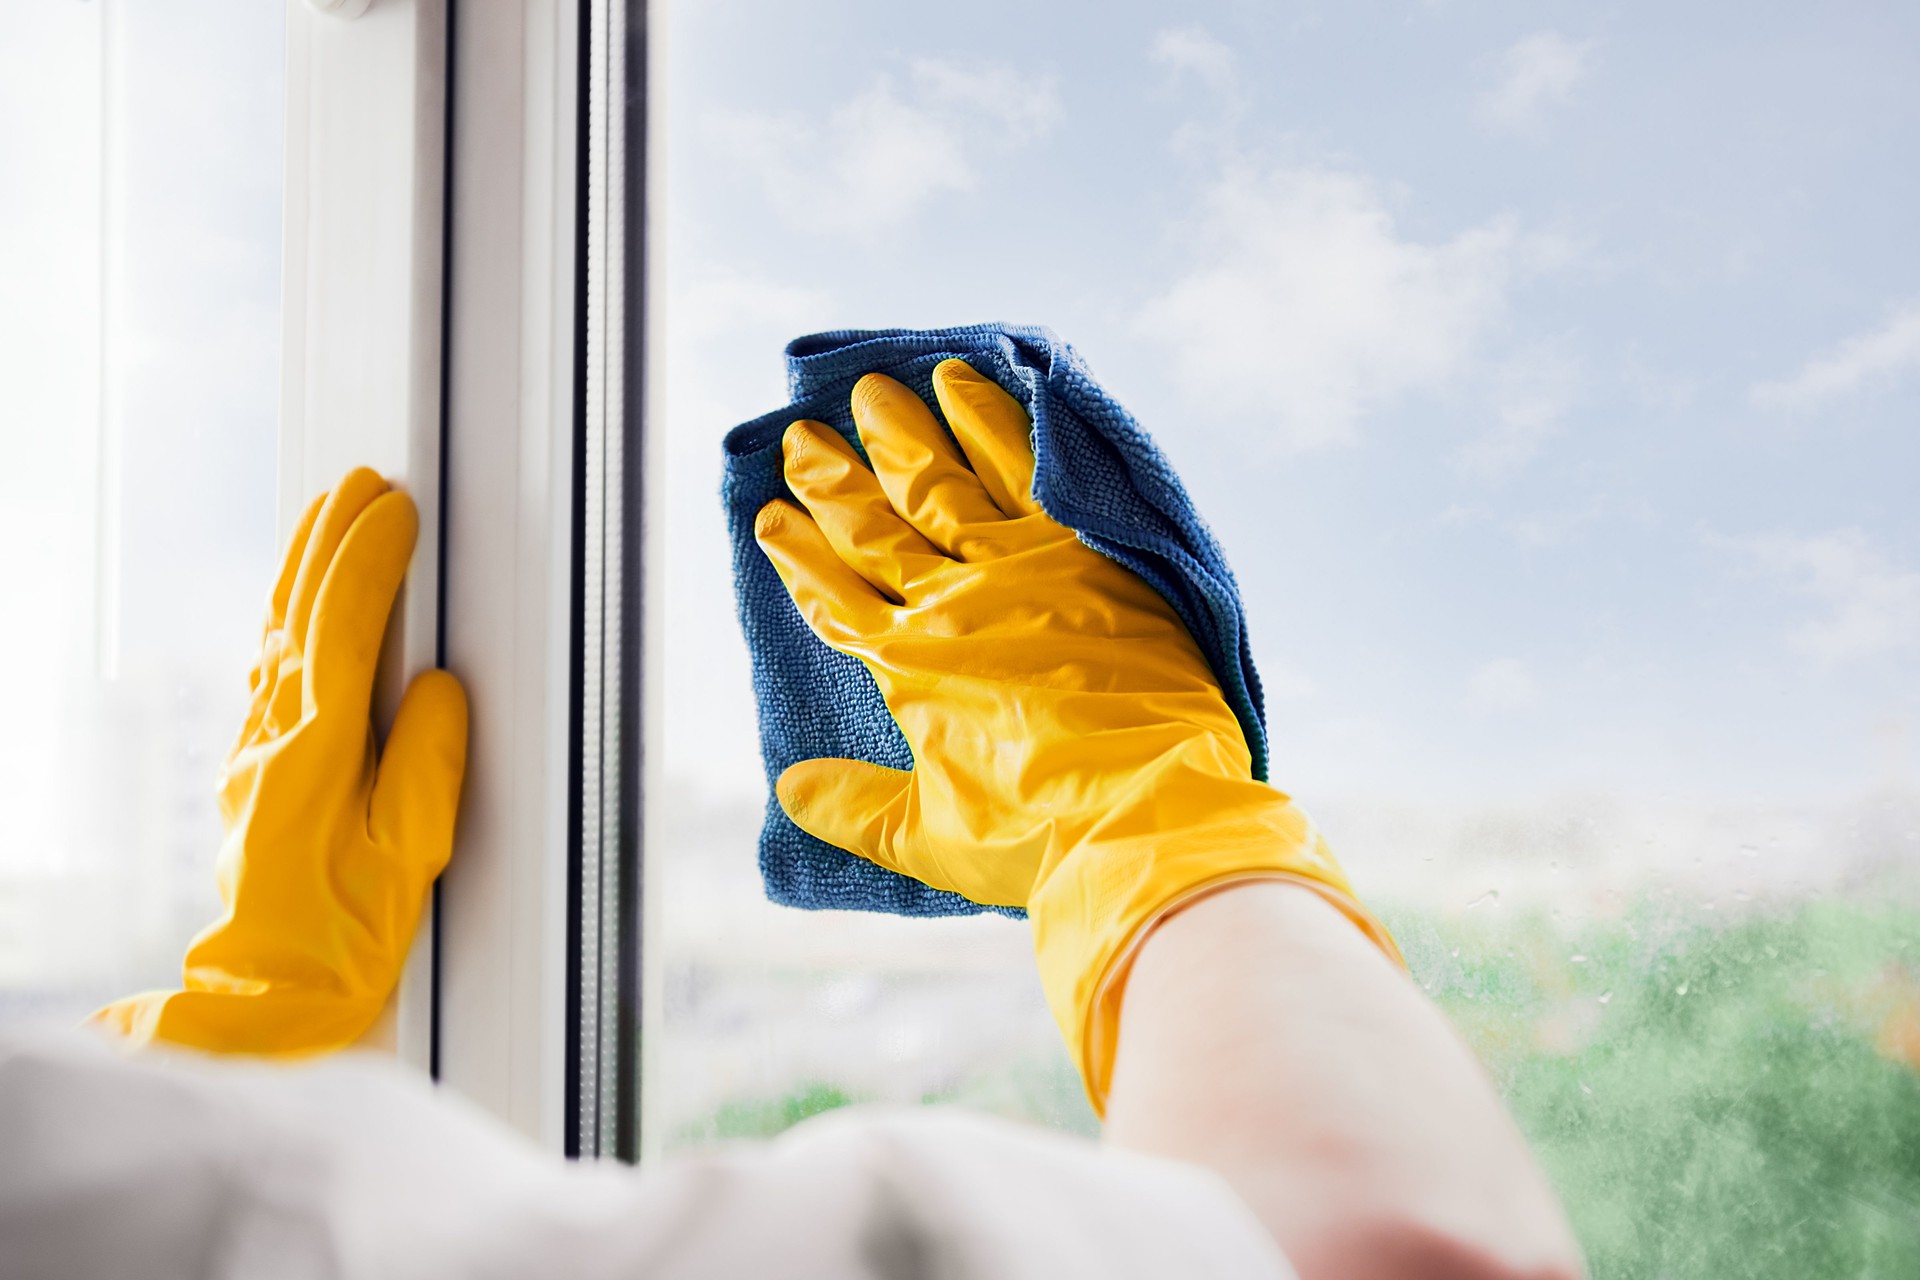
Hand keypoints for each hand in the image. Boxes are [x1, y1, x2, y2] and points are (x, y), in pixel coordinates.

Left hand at [93, 469, 467, 1054]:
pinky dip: (290, 616)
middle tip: (359, 484)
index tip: (395, 512)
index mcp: (319, 753)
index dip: (369, 562)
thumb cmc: (348, 935)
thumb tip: (438, 687)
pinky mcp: (254, 769)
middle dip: (330, 540)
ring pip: (276, 633)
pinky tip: (301, 602)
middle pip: (299, 614)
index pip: (343, 630)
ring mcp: (256, 752)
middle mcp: (276, 740)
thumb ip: (428, 761)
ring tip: (328, 513)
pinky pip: (269, 668)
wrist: (275, 992)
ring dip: (303, 567)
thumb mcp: (411, 852)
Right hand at [756, 359, 1398, 1109]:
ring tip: (879, 391)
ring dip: (908, 434)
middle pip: (879, 525)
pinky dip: (998, 423)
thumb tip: (789, 788)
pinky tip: (976, 386)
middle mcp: (953, 603)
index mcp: (909, 667)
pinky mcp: (1088, 553)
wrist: (1145, 815)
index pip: (834, 597)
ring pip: (946, 482)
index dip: (799, 555)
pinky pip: (1032, 469)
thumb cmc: (1038, 838)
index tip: (770, 515)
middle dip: (835, 479)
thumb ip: (854, 808)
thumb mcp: (928, 839)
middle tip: (805, 434)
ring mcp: (1021, 569)